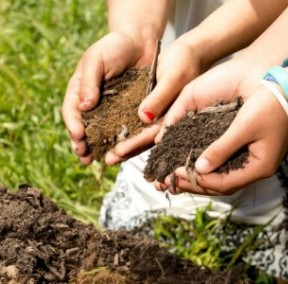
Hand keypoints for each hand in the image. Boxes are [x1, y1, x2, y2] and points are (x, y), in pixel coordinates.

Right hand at [62, 31, 156, 164]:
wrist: (141, 43)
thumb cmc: (115, 46)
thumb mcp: (96, 59)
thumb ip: (88, 81)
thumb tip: (84, 106)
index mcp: (80, 90)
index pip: (71, 111)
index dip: (73, 125)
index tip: (78, 137)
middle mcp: (94, 103)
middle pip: (85, 127)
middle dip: (83, 144)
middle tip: (84, 157)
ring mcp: (111, 109)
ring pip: (103, 133)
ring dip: (100, 148)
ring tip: (100, 161)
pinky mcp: (129, 112)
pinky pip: (124, 129)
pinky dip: (121, 141)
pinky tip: (122, 151)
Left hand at [105, 40, 204, 163]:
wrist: (190, 52)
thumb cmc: (185, 61)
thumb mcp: (173, 77)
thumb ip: (160, 97)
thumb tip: (144, 117)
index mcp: (175, 117)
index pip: (153, 135)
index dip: (136, 144)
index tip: (118, 152)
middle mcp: (167, 121)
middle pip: (145, 140)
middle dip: (127, 151)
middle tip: (108, 160)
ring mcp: (161, 116)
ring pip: (141, 135)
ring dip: (125, 145)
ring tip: (106, 155)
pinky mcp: (154, 108)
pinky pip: (139, 123)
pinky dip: (126, 130)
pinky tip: (112, 135)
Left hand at [154, 59, 287, 194]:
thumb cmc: (270, 104)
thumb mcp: (243, 126)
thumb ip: (222, 148)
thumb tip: (198, 167)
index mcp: (259, 166)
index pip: (223, 183)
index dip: (198, 180)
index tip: (175, 173)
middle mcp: (256, 168)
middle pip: (221, 184)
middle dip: (195, 183)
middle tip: (170, 181)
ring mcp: (254, 160)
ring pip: (222, 177)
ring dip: (200, 178)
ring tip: (177, 176)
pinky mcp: (249, 150)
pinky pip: (226, 166)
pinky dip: (209, 167)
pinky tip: (194, 164)